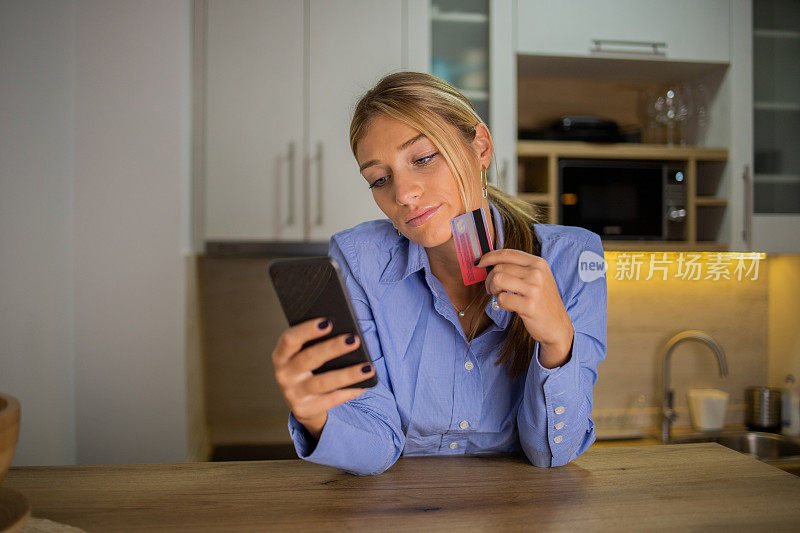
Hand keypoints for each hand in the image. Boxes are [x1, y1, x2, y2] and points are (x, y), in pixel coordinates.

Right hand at [271, 317, 375, 438]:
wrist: (303, 401)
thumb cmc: (310, 367)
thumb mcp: (306, 353)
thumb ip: (317, 342)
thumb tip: (345, 331)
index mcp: (281, 355)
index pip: (290, 339)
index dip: (307, 330)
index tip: (328, 322)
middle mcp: (283, 374)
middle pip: (309, 358)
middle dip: (333, 348)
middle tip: (355, 339)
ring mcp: (293, 394)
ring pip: (324, 382)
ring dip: (348, 374)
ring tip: (368, 367)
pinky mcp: (305, 410)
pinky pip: (332, 400)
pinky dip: (350, 391)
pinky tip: (365, 385)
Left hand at [476, 249, 573, 367]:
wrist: (557, 325)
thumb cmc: (542, 301)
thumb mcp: (537, 278)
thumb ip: (519, 268)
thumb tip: (490, 262)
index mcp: (538, 263)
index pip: (507, 253)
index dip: (489, 257)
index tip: (479, 263)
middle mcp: (537, 273)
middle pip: (499, 268)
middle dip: (490, 279)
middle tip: (492, 289)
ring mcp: (534, 289)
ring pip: (498, 280)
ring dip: (493, 290)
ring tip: (500, 296)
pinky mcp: (529, 305)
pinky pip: (502, 299)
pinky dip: (501, 304)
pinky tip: (509, 306)